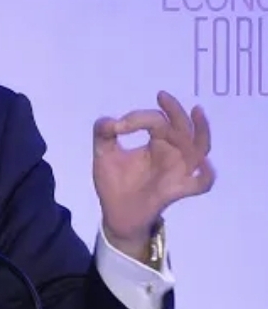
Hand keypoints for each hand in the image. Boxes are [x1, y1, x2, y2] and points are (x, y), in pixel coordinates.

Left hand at [92, 91, 214, 258]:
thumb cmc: (114, 182)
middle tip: (162, 97)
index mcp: (157, 143)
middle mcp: (172, 154)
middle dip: (175, 111)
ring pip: (199, 148)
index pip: (158, 122)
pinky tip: (202, 165)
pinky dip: (206, 175)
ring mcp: (177, 171)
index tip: (118, 126)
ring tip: (196, 112)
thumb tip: (110, 122)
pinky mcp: (177, 190)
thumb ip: (102, 133)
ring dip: (201, 131)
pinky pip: (201, 184)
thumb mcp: (104, 153)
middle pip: (183, 128)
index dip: (140, 117)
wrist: (114, 212)